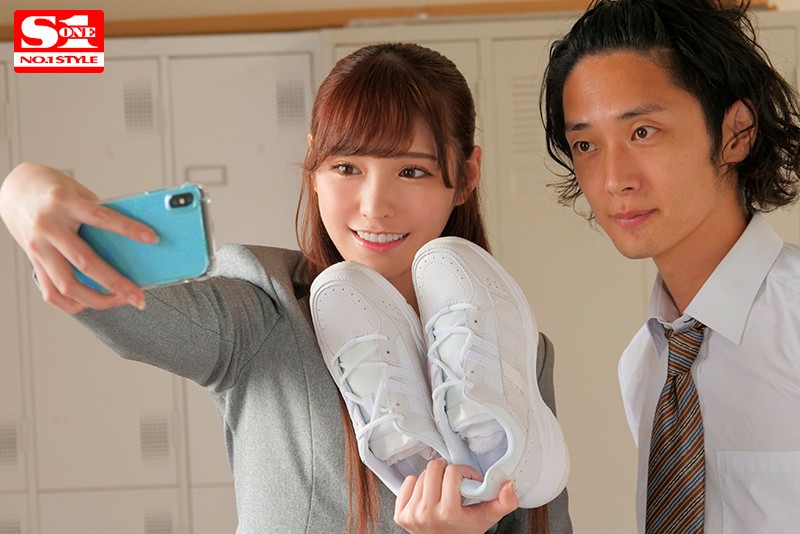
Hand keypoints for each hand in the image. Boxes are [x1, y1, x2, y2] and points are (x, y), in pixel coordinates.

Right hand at [0, 163, 157, 312]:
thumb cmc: (53, 190)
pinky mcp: (34, 262)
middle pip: (85, 262)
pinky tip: (94, 303)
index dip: (128, 229)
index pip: (100, 217)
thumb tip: (131, 242)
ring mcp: (38, 247)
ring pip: (67, 285)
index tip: (152, 238)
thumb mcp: (78, 193)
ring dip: (98, 300)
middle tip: (139, 297)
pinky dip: (75, 303)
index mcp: (64, 203)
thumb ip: (99, 215)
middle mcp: (49, 227)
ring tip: (122, 301)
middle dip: (116, 284)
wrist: (14, 190)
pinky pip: (52, 293)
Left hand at [394, 458, 518, 533]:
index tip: (467, 479)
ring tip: (442, 489)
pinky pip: (407, 482)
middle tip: (454, 480)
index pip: (452, 472)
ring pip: (421, 474)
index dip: (464, 471)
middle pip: (433, 468)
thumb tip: (508, 484)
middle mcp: (426, 514)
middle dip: (447, 471)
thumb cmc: (464, 531)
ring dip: (433, 478)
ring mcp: (412, 514)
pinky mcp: (401, 514)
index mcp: (448, 513)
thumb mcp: (487, 518)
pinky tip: (428, 494)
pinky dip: (418, 484)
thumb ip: (504, 502)